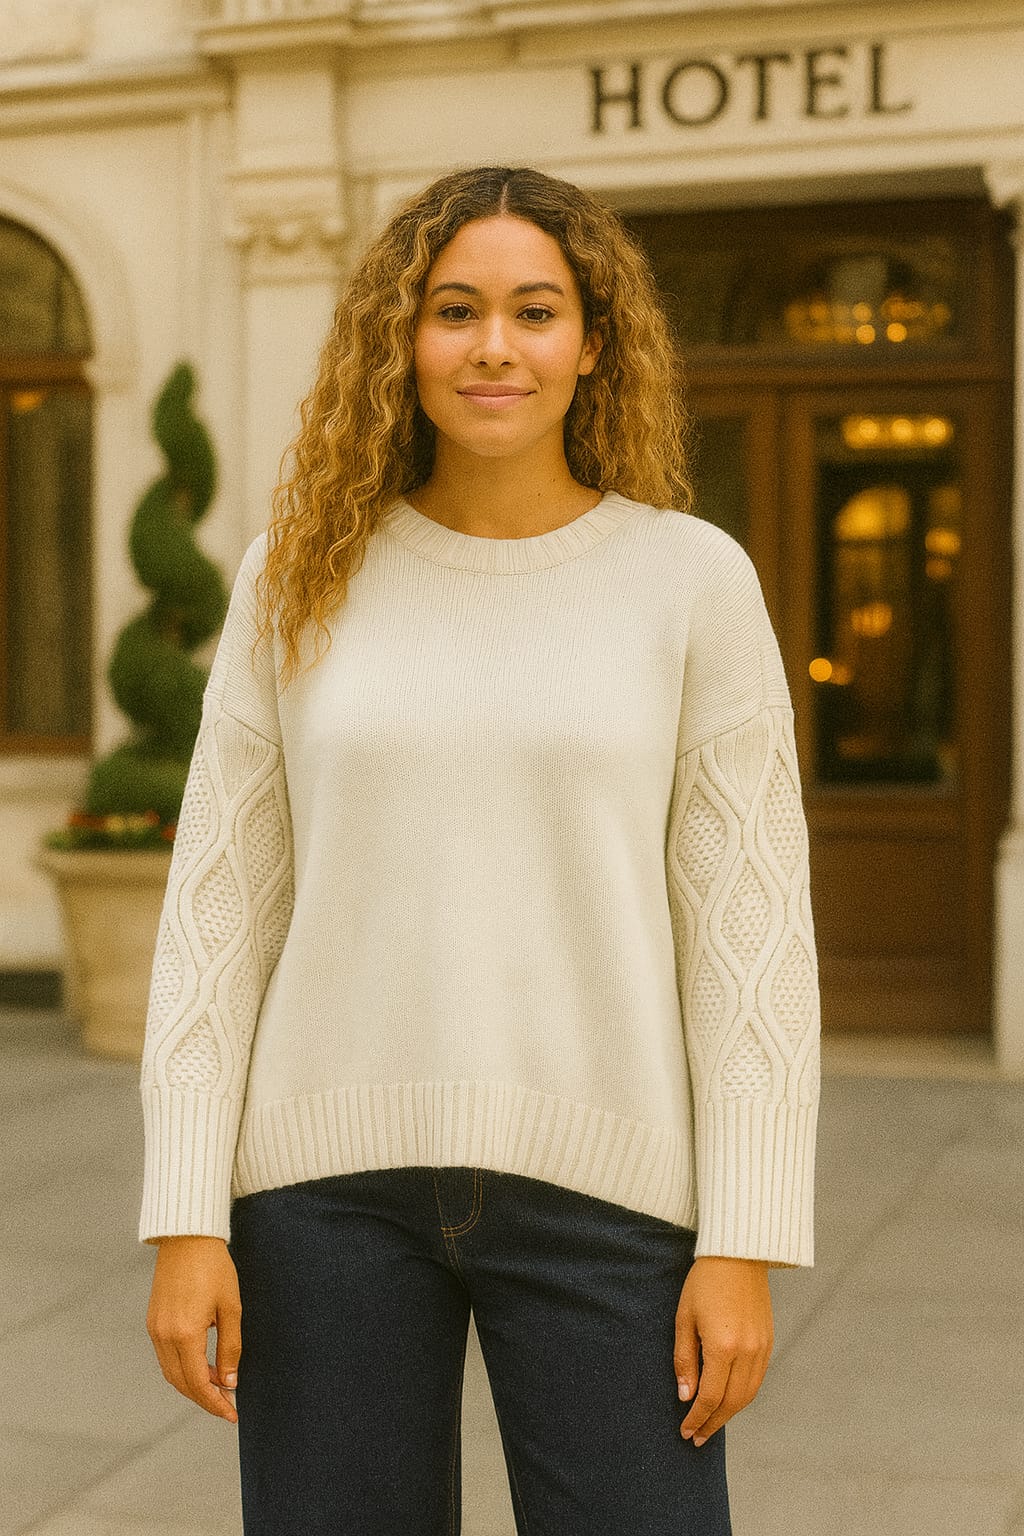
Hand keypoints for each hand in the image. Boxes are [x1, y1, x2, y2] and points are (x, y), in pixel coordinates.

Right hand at [146, 1236, 241, 1422]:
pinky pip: (166, 1356)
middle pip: (181, 1382)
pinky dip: (183, 1367)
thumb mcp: (231, 1307)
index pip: (198, 1383)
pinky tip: (202, 1364)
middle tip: (228, 1404)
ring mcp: (155, 1328)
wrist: (187, 1237)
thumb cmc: (214, 1267)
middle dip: (204, 1398)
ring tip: (219, 1385)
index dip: (215, 1403)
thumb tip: (229, 1381)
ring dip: (193, 1383)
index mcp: (184, 1333)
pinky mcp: (153, 1320)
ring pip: (171, 1371)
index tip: (232, 1414)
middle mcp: (164, 1335)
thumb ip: (230, 1347)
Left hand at [674, 1256, 773, 1446]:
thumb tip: (686, 1396)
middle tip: (697, 1438)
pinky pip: (757, 1379)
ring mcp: (762, 1348)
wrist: (738, 1255)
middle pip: (732, 1403)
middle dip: (713, 1423)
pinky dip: (743, 1395)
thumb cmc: (704, 1283)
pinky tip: (730, 1400)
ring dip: (730, 1413)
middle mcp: (747, 1352)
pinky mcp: (769, 1341)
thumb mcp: (684, 1318)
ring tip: (712, 1424)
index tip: (686, 1432)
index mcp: (723, 1347)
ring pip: (748, 1394)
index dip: (697, 1418)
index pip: (710, 1397)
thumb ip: (685, 1360)